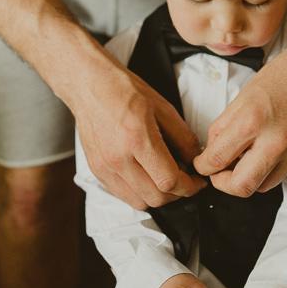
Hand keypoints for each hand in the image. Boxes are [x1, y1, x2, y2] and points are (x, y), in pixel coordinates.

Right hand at [74, 56, 204, 209]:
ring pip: (140, 202)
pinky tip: (147, 176)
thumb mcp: (163, 108)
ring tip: (166, 178)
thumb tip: (195, 160)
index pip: (169, 181)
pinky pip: (123, 195)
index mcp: (137, 139)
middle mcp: (118, 158)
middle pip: (156, 198)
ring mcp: (104, 167)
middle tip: (186, 180)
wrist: (89, 85)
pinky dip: (140, 193)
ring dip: (159, 196)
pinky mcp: (96, 171)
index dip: (190, 186)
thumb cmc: (122, 90)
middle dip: (178, 194)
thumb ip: (183, 138)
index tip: (197, 181)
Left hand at [195, 40, 286, 195]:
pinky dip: (268, 169)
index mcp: (252, 121)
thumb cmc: (286, 75)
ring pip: (262, 186)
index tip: (203, 164)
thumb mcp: (244, 95)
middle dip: (223, 184)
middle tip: (219, 172)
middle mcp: (275, 141)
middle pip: (240, 187)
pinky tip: (266, 150)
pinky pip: (281, 174)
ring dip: (247, 178)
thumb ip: (224, 125)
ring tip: (244, 159)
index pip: (217, 160)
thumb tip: (212, 149)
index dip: (203, 166)